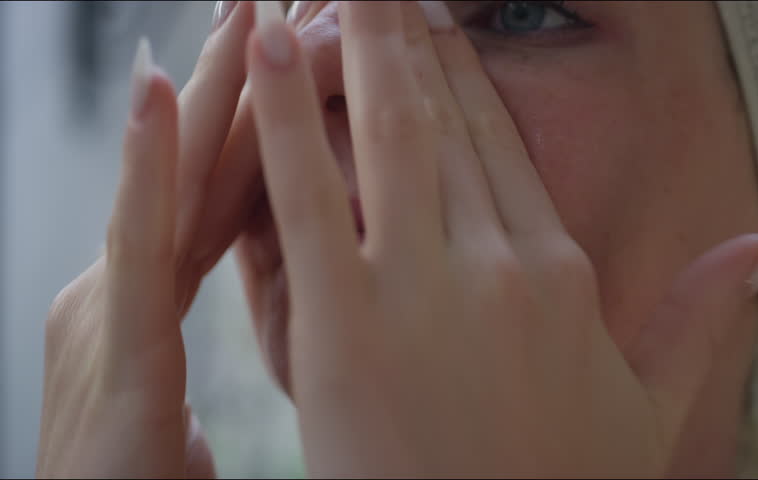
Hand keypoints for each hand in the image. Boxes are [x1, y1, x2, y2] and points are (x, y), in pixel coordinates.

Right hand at [37, 2, 260, 475]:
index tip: (294, 38)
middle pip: (203, 163)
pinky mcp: (108, 349)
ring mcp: (106, 305)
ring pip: (173, 182)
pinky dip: (146, 164)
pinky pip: (138, 248)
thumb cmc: (137, 474)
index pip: (222, 182)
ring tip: (235, 4)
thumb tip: (247, 256)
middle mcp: (123, 281)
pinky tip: (157, 88)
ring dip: (206, 87)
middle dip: (237, 74)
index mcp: (149, 290)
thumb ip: (186, 316)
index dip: (258, 109)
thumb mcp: (171, 378)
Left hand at [247, 1, 757, 476]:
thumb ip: (699, 320)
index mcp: (560, 274)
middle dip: (404, 37)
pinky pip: (308, 198)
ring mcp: (422, 291)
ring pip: (384, 136)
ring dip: (349, 47)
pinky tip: (256, 50)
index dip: (465, 78)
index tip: (437, 27)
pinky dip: (282, 118)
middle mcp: (499, 265)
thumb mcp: (649, 407)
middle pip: (445, 122)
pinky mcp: (346, 329)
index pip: (503, 148)